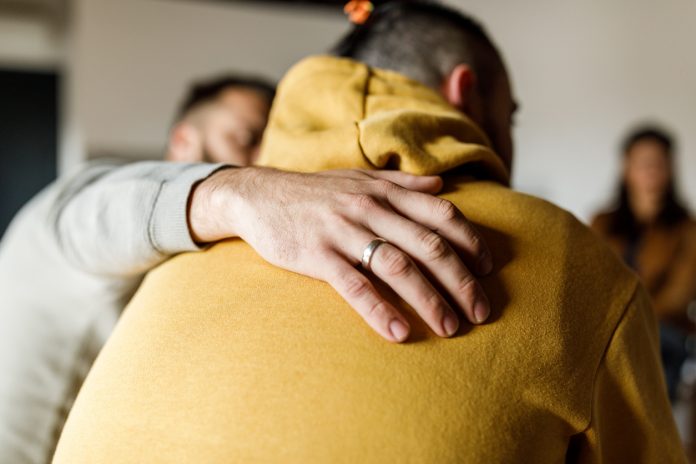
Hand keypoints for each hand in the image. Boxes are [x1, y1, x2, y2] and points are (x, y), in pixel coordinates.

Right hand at [189, 167, 491, 342]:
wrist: (258, 195)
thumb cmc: (315, 192)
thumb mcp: (360, 180)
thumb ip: (403, 184)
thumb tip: (441, 186)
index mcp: (385, 193)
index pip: (442, 214)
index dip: (471, 242)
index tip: (488, 269)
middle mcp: (371, 210)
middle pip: (429, 246)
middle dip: (461, 281)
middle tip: (481, 312)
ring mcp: (344, 232)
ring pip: (398, 267)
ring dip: (430, 300)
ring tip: (450, 328)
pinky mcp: (318, 255)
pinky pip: (354, 285)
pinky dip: (378, 309)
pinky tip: (398, 332)